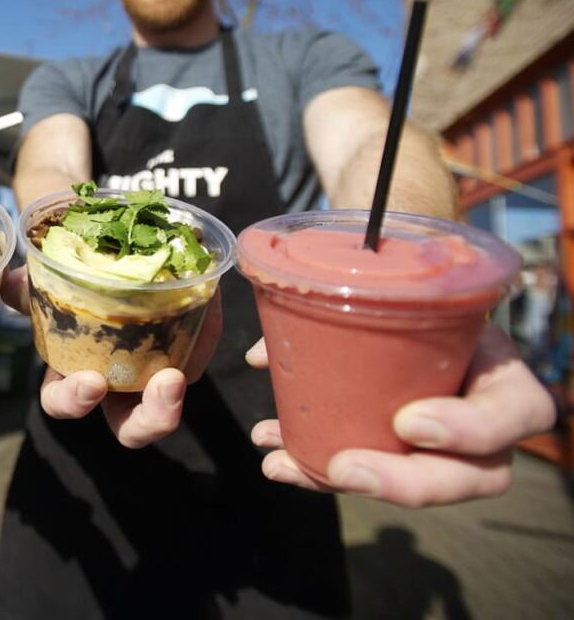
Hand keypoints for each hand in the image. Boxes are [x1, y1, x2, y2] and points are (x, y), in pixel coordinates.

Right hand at [0, 265, 223, 447]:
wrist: (116, 246)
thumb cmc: (70, 276)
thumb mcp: (44, 280)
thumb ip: (26, 286)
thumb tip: (8, 284)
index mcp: (73, 372)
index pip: (64, 403)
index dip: (73, 402)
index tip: (91, 383)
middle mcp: (116, 381)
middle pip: (130, 427)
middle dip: (145, 422)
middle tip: (160, 388)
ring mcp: (154, 368)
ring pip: (168, 403)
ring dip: (172, 401)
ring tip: (174, 378)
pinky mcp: (189, 345)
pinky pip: (198, 350)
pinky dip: (203, 335)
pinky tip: (205, 307)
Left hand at [246, 324, 557, 505]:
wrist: (414, 312)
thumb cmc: (421, 301)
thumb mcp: (415, 293)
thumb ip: (359, 306)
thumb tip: (263, 354)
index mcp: (502, 377)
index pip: (516, 414)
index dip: (468, 428)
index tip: (408, 421)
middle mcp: (486, 425)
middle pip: (473, 477)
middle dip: (403, 481)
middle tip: (344, 468)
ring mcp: (449, 451)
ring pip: (415, 487)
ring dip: (343, 480)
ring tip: (284, 464)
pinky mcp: (407, 461)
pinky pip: (370, 478)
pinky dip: (315, 473)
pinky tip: (277, 461)